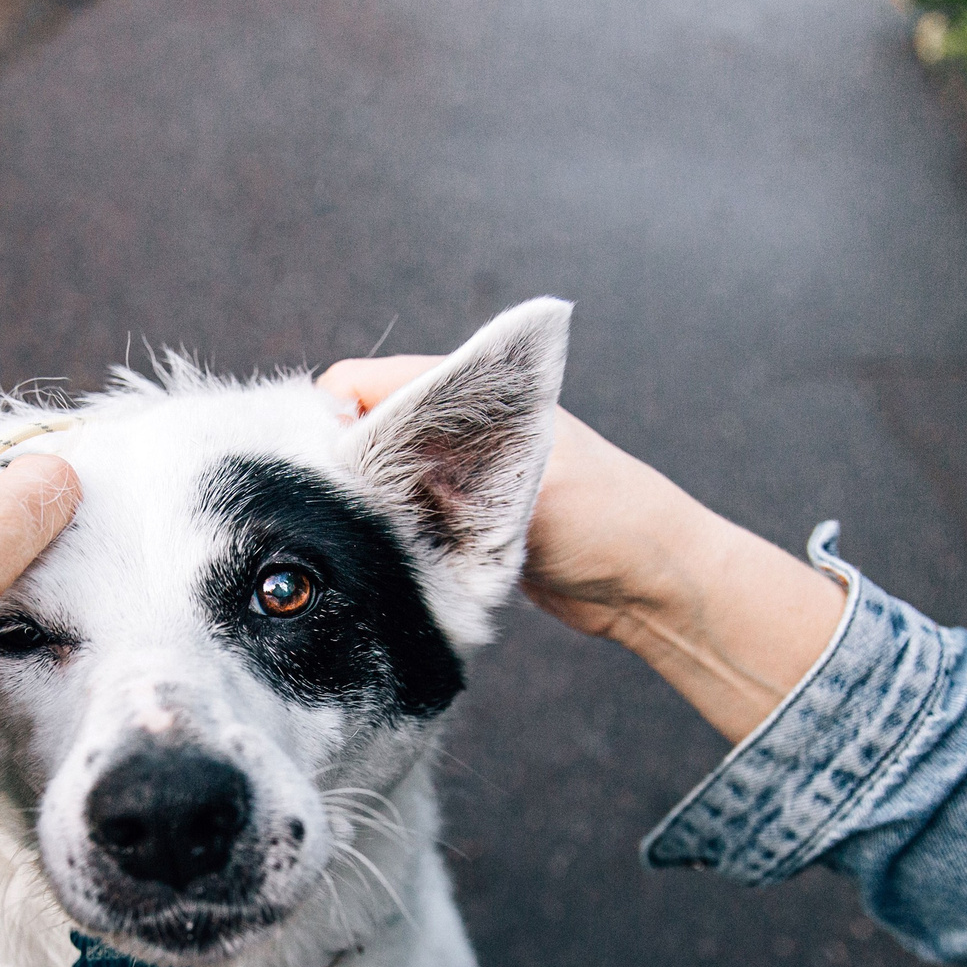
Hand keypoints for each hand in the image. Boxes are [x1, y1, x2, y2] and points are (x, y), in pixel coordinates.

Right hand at [320, 358, 700, 634]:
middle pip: (356, 432)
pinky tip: (383, 561)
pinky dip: (383, 536)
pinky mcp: (456, 519)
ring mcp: (453, 473)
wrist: (650, 582)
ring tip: (358, 544)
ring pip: (371, 478)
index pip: (358, 385)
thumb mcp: (520, 486)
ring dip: (359, 509)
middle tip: (331, 520)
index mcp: (470, 391)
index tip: (316, 477)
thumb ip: (441, 467)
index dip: (324, 422)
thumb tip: (354, 466)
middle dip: (334, 470)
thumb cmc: (604, 519)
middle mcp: (456, 426)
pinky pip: (395, 517)